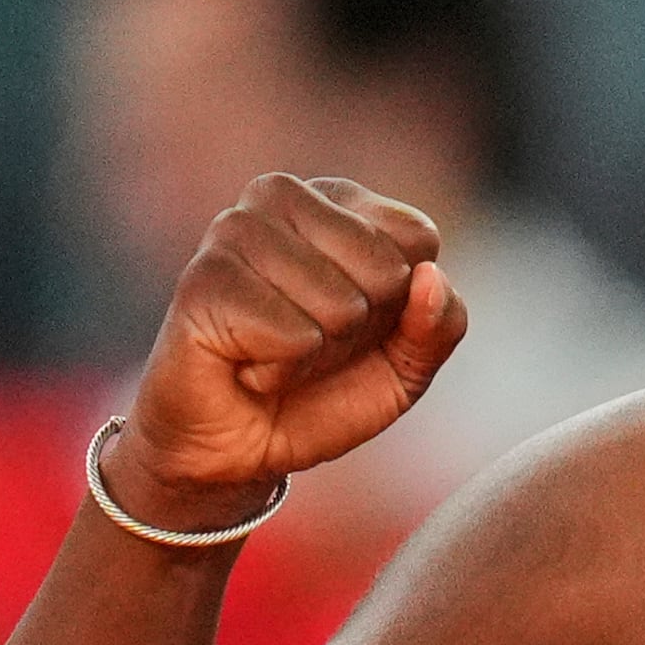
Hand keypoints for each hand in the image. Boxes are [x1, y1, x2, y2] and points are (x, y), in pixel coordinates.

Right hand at [116, 174, 467, 524]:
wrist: (238, 448)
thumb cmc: (321, 391)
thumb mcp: (406, 367)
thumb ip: (441, 324)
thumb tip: (430, 278)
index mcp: (335, 200)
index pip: (418, 237)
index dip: (400, 303)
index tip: (356, 321)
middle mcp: (279, 196)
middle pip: (385, 269)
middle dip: (359, 329)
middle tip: (308, 341)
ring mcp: (234, 230)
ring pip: (340, 304)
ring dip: (317, 353)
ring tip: (273, 351)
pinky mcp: (203, 279)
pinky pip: (293, 336)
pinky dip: (282, 370)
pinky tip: (246, 364)